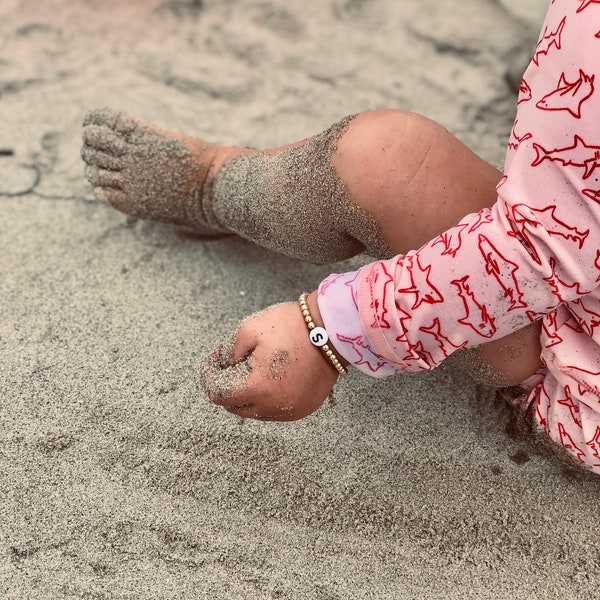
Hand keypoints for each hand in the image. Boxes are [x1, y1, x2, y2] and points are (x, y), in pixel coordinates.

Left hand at [201, 292, 341, 420]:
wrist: (332, 329)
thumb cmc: (291, 326)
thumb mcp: (249, 329)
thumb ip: (229, 352)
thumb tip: (225, 366)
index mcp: (256, 389)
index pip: (218, 395)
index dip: (210, 376)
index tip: (215, 360)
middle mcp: (273, 407)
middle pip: (235, 407)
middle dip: (228, 386)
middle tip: (231, 364)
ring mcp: (291, 411)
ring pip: (256, 412)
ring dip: (248, 395)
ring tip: (253, 369)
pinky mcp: (305, 408)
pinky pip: (277, 411)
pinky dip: (268, 398)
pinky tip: (271, 378)